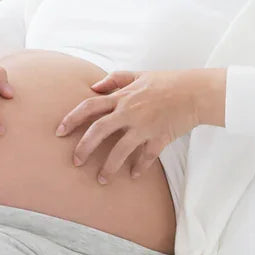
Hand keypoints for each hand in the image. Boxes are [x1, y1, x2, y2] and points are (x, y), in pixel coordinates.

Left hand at [54, 69, 200, 183]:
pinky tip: (133, 176)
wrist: (195, 92)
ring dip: (109, 166)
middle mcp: (129, 112)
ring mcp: (144, 126)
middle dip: (84, 147)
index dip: (71, 118)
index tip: (59, 131)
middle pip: (99, 131)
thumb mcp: (139, 75)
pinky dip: (139, 167)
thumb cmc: (168, 82)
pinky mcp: (159, 138)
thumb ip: (115, 79)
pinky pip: (146, 157)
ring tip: (101, 180)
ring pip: (120, 150)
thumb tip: (94, 86)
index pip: (89, 106)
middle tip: (75, 161)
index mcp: (122, 97)